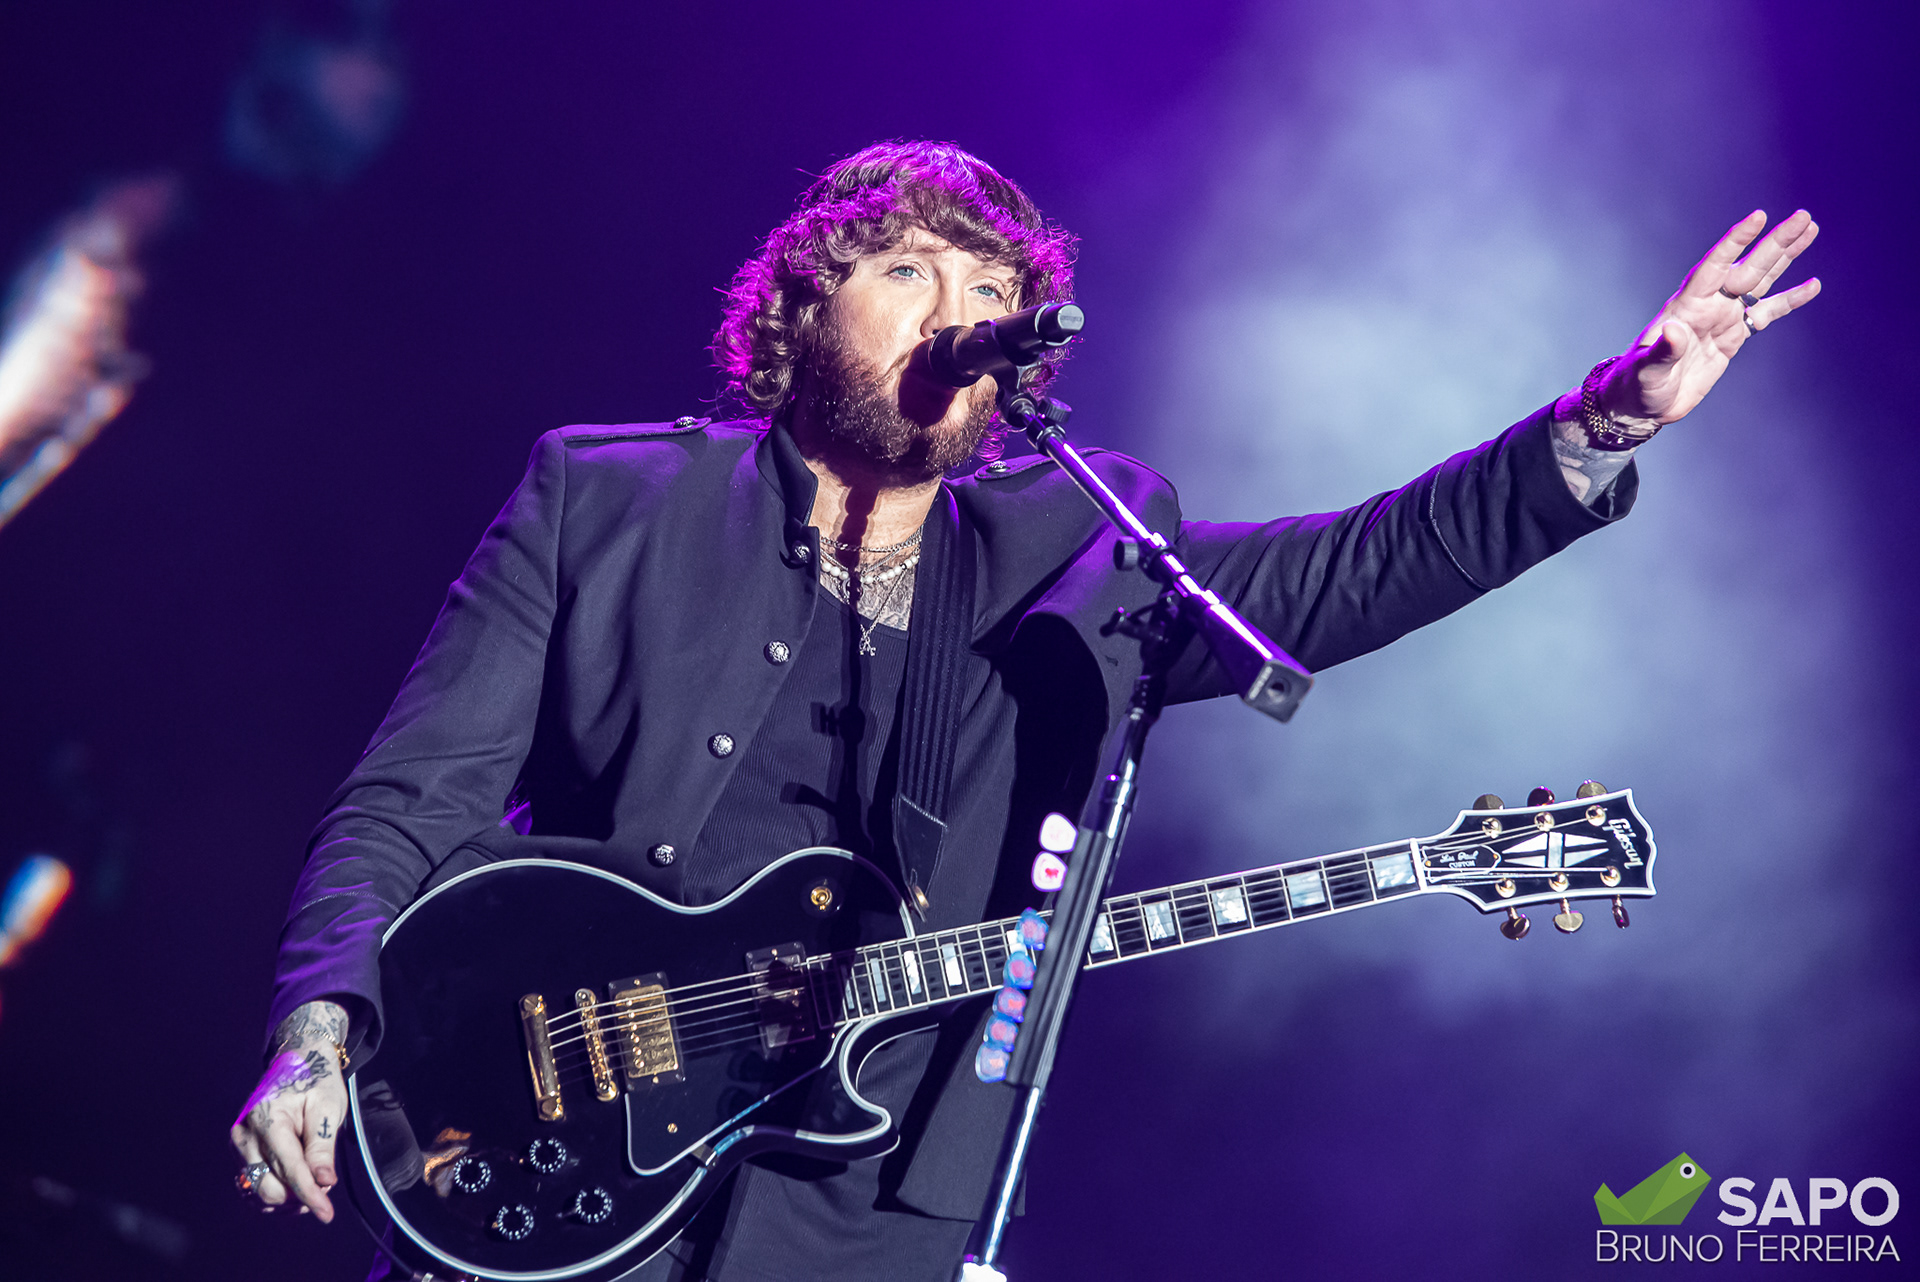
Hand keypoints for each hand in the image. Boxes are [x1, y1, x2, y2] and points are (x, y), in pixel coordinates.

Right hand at [231, 1000, 349, 1221]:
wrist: (295, 1060)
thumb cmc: (315, 1081)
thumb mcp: (328, 1108)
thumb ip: (322, 1147)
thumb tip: (323, 1183)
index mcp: (267, 1119)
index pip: (289, 1169)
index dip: (310, 1195)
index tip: (328, 1214)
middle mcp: (244, 1135)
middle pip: (268, 1187)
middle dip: (300, 1195)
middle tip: (326, 1181)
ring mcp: (238, 1145)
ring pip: (258, 1192)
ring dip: (287, 1198)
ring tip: (313, 1181)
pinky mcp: (239, 1152)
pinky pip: (251, 1186)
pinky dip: (274, 1193)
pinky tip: (295, 1186)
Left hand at [1597, 209, 1821, 425]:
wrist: (1645, 403)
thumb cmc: (1639, 384)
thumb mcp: (1649, 370)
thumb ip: (1664, 350)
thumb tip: (1674, 330)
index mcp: (1686, 306)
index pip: (1714, 266)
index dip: (1735, 242)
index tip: (1759, 217)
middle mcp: (1708, 305)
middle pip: (1747, 267)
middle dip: (1775, 242)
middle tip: (1804, 216)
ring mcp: (1722, 318)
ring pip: (1760, 281)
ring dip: (1784, 257)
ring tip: (1809, 230)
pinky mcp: (1733, 336)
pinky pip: (1766, 313)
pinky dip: (1789, 300)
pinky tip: (1812, 285)